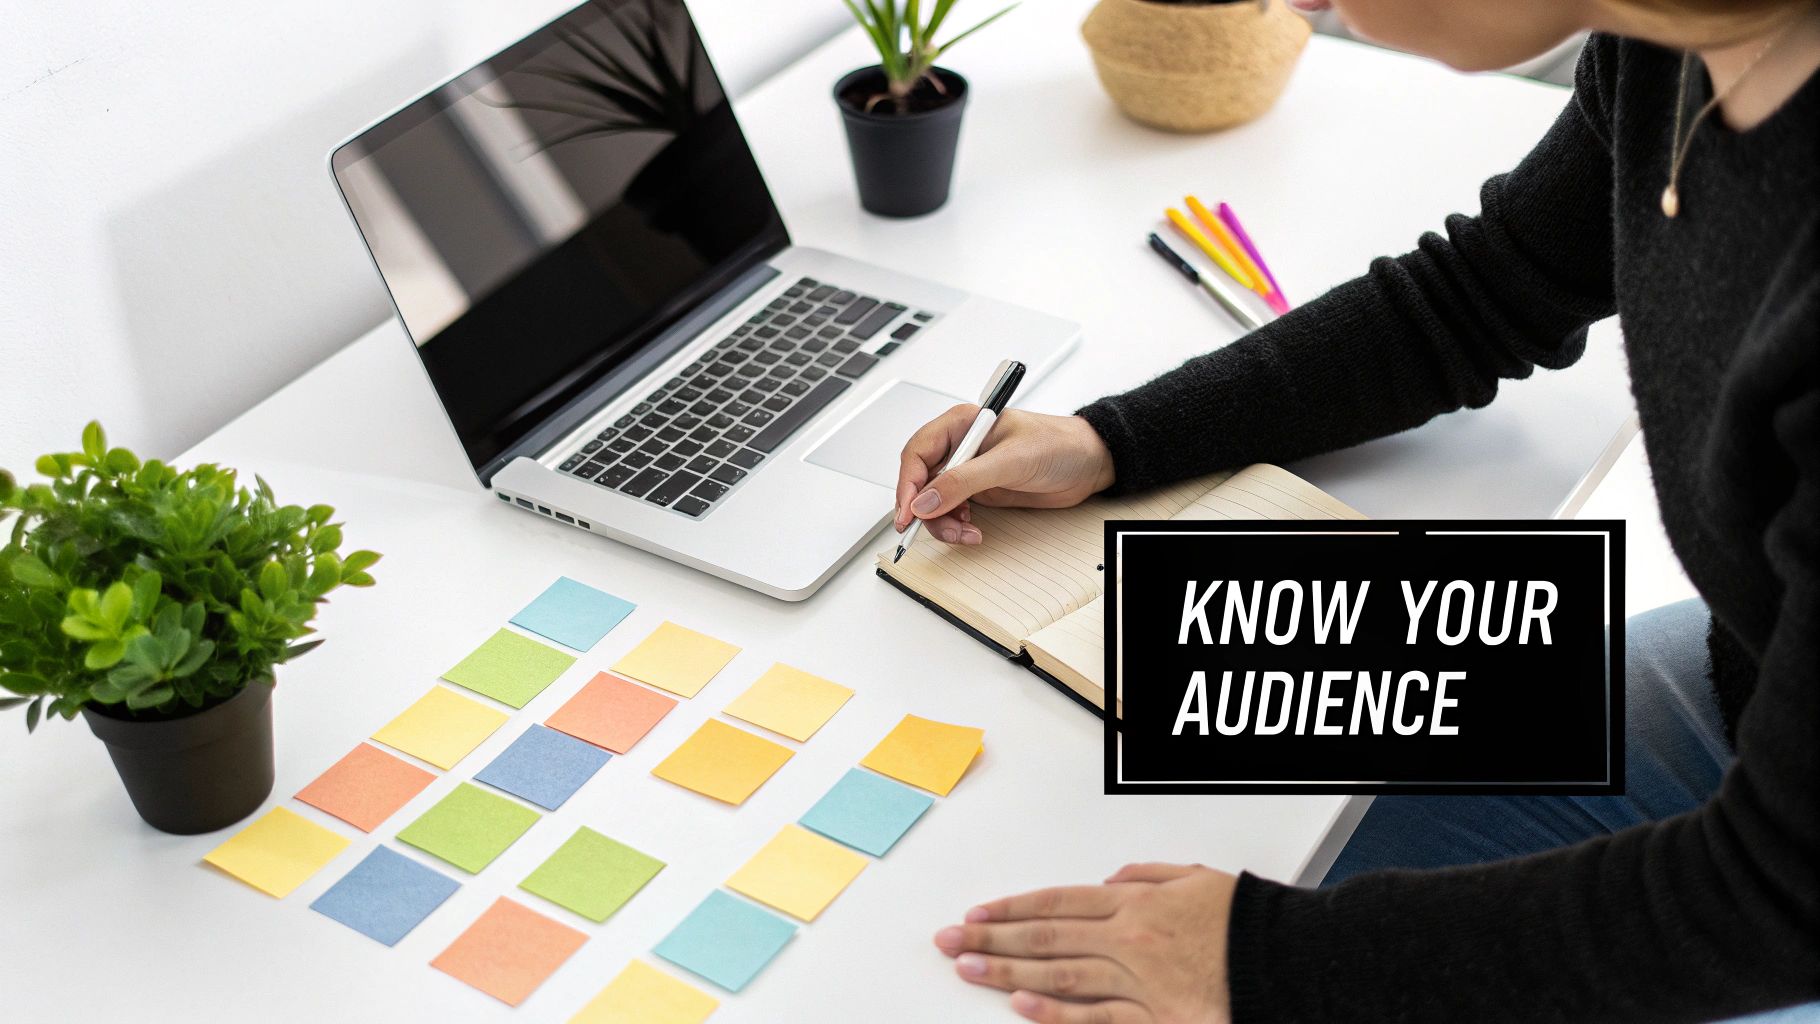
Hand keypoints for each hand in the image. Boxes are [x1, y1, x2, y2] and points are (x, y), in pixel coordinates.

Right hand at [894, 408, 1115, 545]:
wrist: (1089, 464)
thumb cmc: (1058, 445)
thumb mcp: (1010, 461)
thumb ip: (965, 481)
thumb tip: (926, 501)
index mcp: (961, 424)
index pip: (917, 453)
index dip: (908, 485)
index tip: (908, 513)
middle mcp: (960, 447)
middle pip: (920, 482)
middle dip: (926, 510)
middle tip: (942, 529)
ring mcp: (968, 471)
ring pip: (934, 502)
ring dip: (944, 523)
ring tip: (966, 532)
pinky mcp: (979, 491)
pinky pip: (953, 512)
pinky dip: (956, 526)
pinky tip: (973, 530)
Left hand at [933, 863, 1236, 1023]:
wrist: (1292, 961)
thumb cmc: (1248, 920)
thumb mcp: (1196, 878)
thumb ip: (1147, 875)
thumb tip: (1106, 880)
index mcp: (1136, 901)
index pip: (1057, 901)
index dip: (1011, 907)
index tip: (976, 914)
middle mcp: (1129, 937)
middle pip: (1046, 935)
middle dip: (992, 938)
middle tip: (950, 942)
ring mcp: (1139, 979)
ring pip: (1060, 973)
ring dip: (1008, 971)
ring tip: (969, 969)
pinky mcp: (1156, 1017)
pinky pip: (1098, 1016)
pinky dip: (1057, 1012)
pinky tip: (1022, 1005)